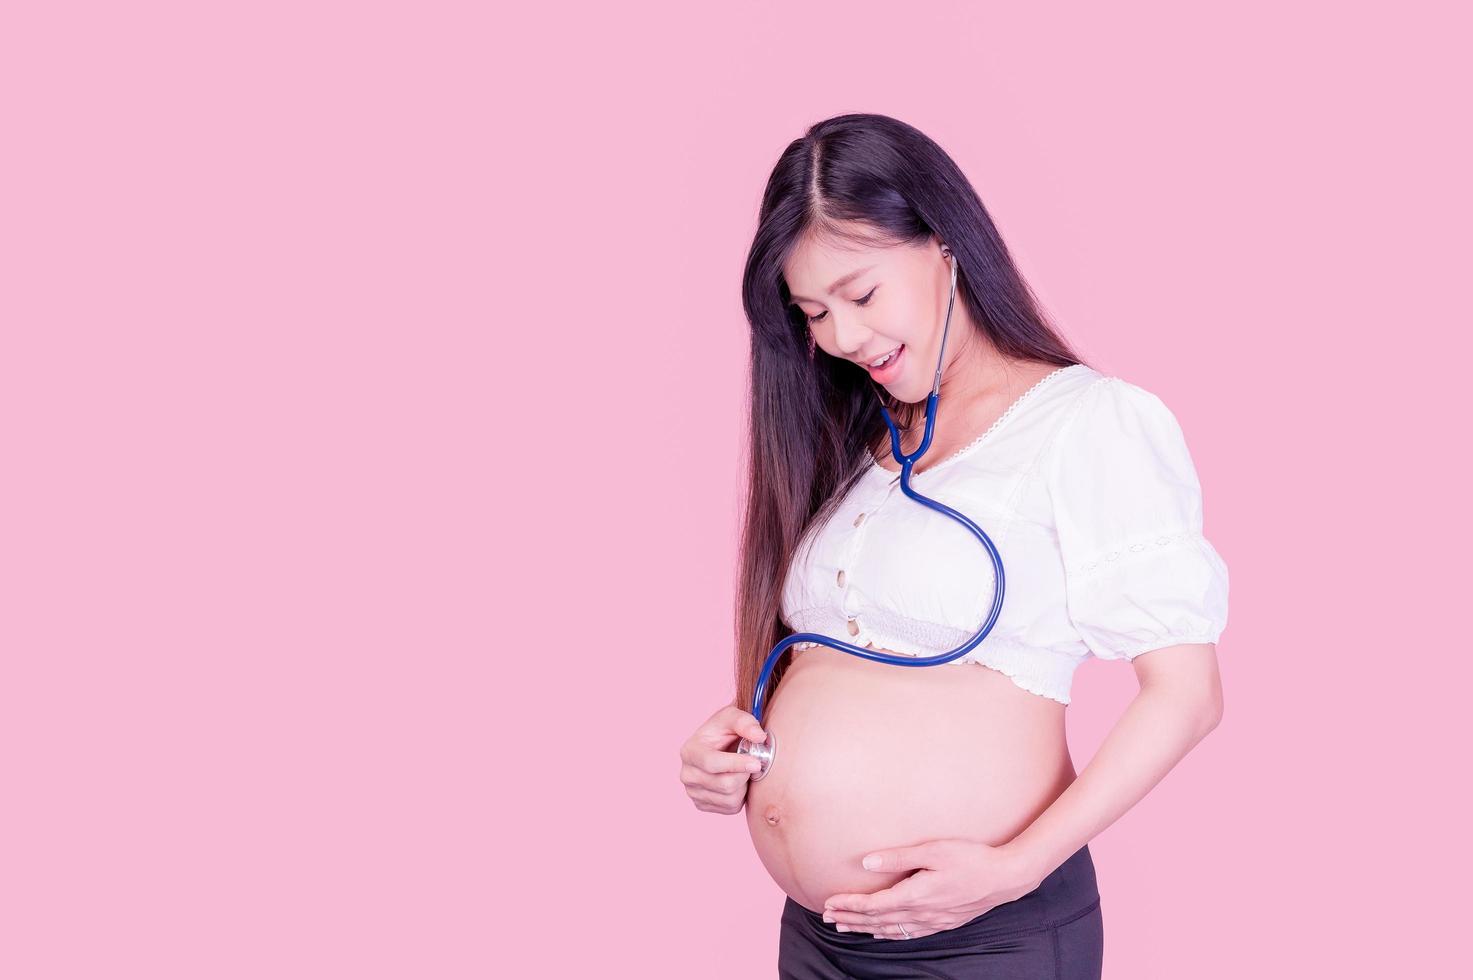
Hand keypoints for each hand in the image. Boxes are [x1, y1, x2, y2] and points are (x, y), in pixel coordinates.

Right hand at [678, 704, 767, 814]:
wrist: (720, 746)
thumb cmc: (724, 730)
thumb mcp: (733, 716)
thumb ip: (746, 722)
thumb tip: (759, 737)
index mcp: (690, 751)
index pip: (712, 763)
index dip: (736, 764)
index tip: (756, 762)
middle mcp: (687, 774)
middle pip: (723, 784)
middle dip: (744, 775)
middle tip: (753, 765)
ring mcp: (693, 792)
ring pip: (729, 799)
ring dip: (743, 786)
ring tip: (742, 771)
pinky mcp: (702, 805)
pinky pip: (730, 808)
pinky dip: (740, 797)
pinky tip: (737, 782)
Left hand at [822, 839, 1041, 940]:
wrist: (1005, 878)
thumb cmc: (970, 858)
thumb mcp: (933, 850)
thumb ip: (898, 857)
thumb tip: (866, 862)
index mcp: (916, 895)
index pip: (874, 905)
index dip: (850, 905)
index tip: (829, 902)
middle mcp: (922, 914)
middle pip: (878, 921)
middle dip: (850, 919)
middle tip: (827, 917)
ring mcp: (933, 922)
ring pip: (891, 930)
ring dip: (865, 929)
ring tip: (844, 926)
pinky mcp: (942, 923)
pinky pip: (909, 934)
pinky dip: (889, 934)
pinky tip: (880, 933)